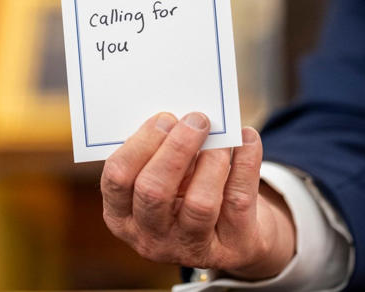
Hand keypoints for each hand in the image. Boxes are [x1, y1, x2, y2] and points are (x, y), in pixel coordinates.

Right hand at [100, 112, 295, 279]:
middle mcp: (150, 238)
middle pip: (153, 191)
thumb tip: (182, 115)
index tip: (165, 118)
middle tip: (196, 120)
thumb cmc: (188, 194)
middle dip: (176, 148)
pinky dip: (246, 163)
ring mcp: (191, 249)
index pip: (117, 179)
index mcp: (122, 216)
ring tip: (221, 136)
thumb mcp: (164, 179)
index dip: (140, 144)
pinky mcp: (232, 248)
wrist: (233, 237)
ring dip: (212, 159)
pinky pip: (239, 201)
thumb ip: (162, 151)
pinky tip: (248, 138)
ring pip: (199, 203)